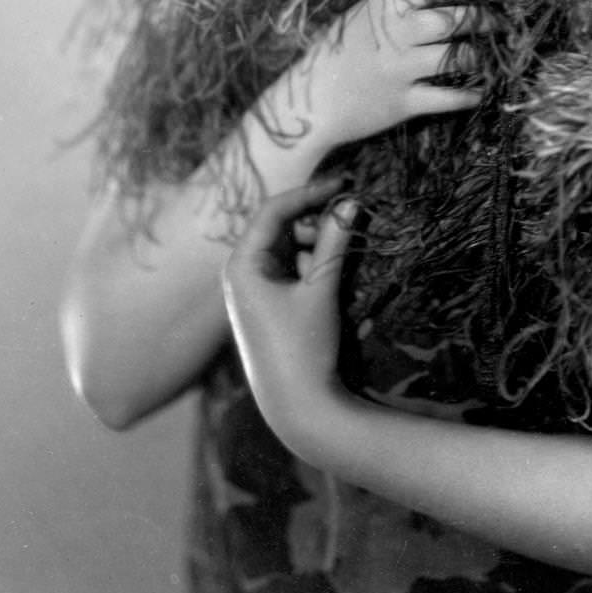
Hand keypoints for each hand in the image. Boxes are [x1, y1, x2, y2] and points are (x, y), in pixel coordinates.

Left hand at [223, 178, 356, 440]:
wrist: (297, 408)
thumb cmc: (304, 347)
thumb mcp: (320, 289)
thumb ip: (334, 242)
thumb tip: (351, 201)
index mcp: (242, 265)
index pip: (272, 210)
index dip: (307, 193)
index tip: (341, 184)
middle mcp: (241, 272)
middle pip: (278, 226)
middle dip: (313, 221)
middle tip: (347, 221)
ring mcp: (252, 289)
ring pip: (287, 247)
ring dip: (314, 244)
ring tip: (338, 258)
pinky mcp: (267, 303)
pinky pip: (289, 268)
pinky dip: (310, 265)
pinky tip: (327, 281)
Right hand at [265, 0, 508, 158]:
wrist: (308, 100)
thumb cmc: (340, 51)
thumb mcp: (365, 14)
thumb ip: (404, 4)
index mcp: (387, 1)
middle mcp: (396, 31)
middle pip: (459, 19)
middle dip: (491, 20)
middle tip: (510, 23)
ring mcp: (400, 67)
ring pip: (460, 57)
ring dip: (486, 56)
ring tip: (500, 55)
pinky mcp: (403, 102)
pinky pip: (449, 97)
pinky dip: (471, 95)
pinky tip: (483, 92)